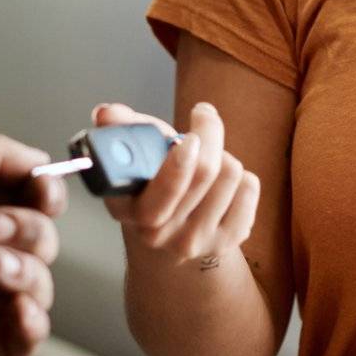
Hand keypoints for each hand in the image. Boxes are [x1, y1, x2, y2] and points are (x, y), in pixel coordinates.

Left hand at [0, 134, 65, 355]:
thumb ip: (1, 153)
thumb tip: (40, 163)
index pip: (33, 202)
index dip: (46, 197)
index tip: (42, 195)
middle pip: (42, 241)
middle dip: (29, 232)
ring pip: (40, 287)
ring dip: (27, 273)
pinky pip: (27, 340)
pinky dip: (32, 324)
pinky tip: (15, 307)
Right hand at [95, 103, 259, 267]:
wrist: (169, 231)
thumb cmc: (152, 181)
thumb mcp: (133, 154)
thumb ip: (121, 128)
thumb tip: (106, 113)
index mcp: (128, 209)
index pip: (162, 190)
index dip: (180, 163)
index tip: (189, 139)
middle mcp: (158, 233)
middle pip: (205, 172)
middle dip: (209, 135)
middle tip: (203, 120)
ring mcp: (193, 242)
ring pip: (232, 174)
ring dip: (224, 156)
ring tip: (209, 160)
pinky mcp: (225, 243)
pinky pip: (249, 190)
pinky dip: (242, 178)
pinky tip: (224, 184)